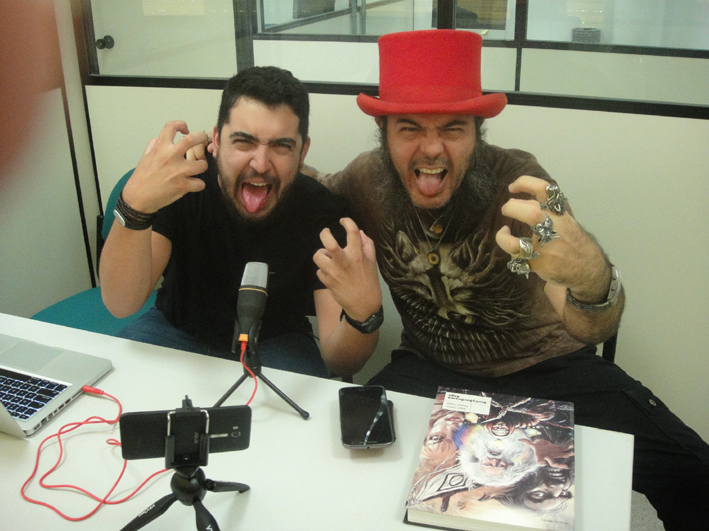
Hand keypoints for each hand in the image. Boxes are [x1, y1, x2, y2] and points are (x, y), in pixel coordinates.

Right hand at [122, 121, 208, 212]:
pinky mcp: (182, 186)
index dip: (181, 125)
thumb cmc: (142, 177)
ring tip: (196, 170)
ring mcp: (178, 171)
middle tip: (203, 143)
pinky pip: (200, 184)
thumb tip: (160, 138)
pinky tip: (192, 185)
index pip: (172, 126)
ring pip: (203, 165)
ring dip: (202, 167)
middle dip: (202, 138)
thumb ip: (154, 145)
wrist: (138, 197)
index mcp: (160, 147)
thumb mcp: (145, 156)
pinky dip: (198, 185)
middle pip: (194, 139)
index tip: (185, 130)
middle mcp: (170, 156)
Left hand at [314, 218, 381, 321]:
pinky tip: (330, 274)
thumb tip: (359, 232)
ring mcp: (334, 272)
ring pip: (318, 256)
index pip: (353, 232)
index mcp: (357, 255)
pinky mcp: (327, 282)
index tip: (343, 221)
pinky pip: (319, 271)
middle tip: (326, 232)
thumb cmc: (368, 281)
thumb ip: (367, 245)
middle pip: (328, 242)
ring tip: (327, 258)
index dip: (347, 221)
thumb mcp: (372, 262)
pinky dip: (323, 271)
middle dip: (324, 234)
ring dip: (321, 255)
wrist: (363, 304)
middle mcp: (344, 262)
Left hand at [495, 175, 610, 302]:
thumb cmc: (572, 241)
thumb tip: (519, 201)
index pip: (543, 190)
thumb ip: (545, 210)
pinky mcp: (537, 264)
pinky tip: (509, 244)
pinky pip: (515, 258)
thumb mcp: (564, 220)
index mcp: (559, 213)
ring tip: (504, 231)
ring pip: (515, 244)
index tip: (512, 188)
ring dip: (503, 237)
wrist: (588, 268)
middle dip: (512, 209)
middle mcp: (552, 228)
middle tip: (507, 209)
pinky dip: (509, 249)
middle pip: (529, 213)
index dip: (524, 184)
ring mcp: (543, 250)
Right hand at [520, 437, 573, 466]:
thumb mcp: (532, 445)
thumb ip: (527, 442)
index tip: (548, 465)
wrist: (541, 447)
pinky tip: (571, 446)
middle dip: (560, 465)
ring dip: (567, 454)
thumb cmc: (536, 448)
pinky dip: (567, 448)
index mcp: (545, 458)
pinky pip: (563, 449)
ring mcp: (555, 454)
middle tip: (565, 467)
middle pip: (556, 463)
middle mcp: (551, 457)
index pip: (546, 463)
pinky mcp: (557, 449)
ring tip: (572, 452)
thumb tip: (519, 440)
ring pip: (562, 455)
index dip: (547, 464)